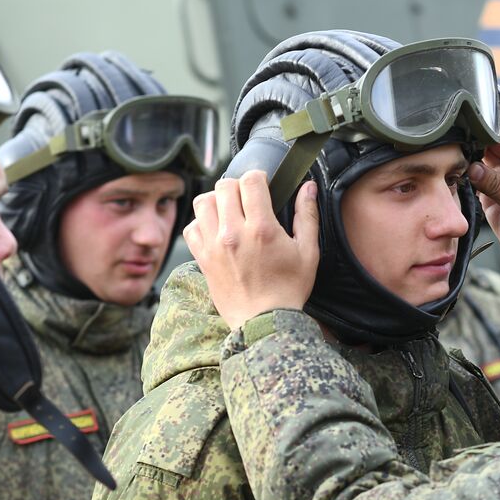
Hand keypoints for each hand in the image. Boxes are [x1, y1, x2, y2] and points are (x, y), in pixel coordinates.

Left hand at [183, 171, 319, 329]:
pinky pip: (191, 228)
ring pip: (203, 202)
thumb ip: (307, 216)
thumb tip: (308, 187)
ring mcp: (214, 246)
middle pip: (224, 186)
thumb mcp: (308, 252)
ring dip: (216, 201)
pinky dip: (201, 224)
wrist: (264, 322)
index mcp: (261, 229)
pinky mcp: (202, 259)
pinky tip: (216, 231)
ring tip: (229, 211)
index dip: (258, 177)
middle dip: (237, 186)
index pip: (250, 181)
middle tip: (247, 199)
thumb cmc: (288, 289)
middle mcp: (233, 233)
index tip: (263, 185)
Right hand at [468, 121, 499, 274]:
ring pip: (484, 159)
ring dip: (471, 154)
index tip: (484, 105)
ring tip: (453, 146)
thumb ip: (494, 184)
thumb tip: (472, 168)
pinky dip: (467, 174)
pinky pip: (477, 179)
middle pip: (496, 141)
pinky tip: (455, 167)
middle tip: (458, 126)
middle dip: (479, 134)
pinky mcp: (493, 195)